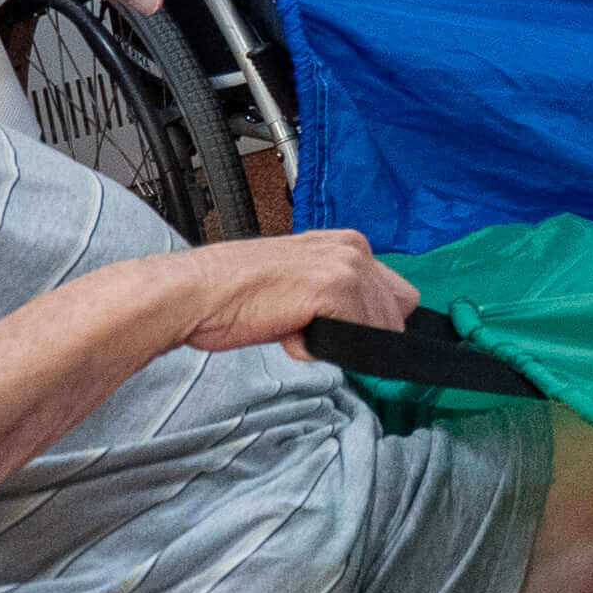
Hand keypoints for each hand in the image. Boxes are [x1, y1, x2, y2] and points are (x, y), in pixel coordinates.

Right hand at [162, 229, 426, 359]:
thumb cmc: (236, 294)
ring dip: (338, 343)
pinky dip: (319, 349)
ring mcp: (346, 267)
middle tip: (311, 331)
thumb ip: (337, 294)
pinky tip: (288, 334)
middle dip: (363, 335)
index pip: (397, 296)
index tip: (342, 333)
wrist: (196, 292)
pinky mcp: (334, 288)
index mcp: (348, 244)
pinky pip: (354, 338)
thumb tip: (366, 329)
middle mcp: (354, 249)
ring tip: (294, 328)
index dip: (373, 323)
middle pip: (396, 314)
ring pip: (379, 331)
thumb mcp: (301, 283)